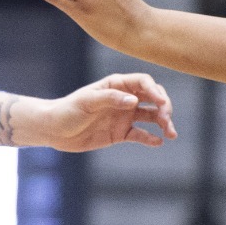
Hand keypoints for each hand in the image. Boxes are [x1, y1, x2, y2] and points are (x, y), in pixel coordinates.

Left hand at [17, 74, 176, 152]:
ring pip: (151, 116)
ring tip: (171, 134)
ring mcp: (124, 116)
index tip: (161, 103)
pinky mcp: (120, 133)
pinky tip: (158, 142)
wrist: (54, 130)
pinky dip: (151, 138)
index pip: (144, 82)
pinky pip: (140, 134)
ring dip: (163, 122)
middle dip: (164, 106)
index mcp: (117, 85)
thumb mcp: (87, 101)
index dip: (156, 91)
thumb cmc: (67, 110)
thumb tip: (134, 101)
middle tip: (167, 120)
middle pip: (153, 98)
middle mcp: (124, 99)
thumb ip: (110, 99)